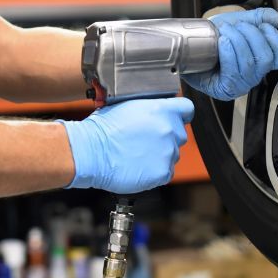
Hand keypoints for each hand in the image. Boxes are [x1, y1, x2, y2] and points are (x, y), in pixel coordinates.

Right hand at [60, 97, 194, 193]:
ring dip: (160, 154)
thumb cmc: (102, 129)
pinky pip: (166, 171)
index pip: (187, 108)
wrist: (91, 152)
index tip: (175, 118)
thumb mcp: (127, 105)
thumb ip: (149, 106)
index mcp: (161, 109)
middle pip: (179, 133)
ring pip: (173, 153)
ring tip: (138, 154)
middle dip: (166, 136)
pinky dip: (155, 171)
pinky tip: (139, 166)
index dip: (180, 114)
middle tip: (146, 140)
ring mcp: (168, 152)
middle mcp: (168, 130)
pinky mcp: (163, 172)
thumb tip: (155, 108)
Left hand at [183, 8, 277, 100]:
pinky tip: (222, 43)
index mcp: (261, 60)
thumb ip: (264, 18)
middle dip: (252, 36)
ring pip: (250, 63)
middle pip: (267, 59)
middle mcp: (254, 75)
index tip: (264, 26)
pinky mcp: (225, 89)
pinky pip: (234, 71)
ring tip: (226, 32)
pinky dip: (229, 52)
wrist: (189, 44)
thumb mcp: (241, 21)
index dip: (277, 40)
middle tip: (238, 26)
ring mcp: (240, 85)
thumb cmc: (213, 36)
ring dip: (237, 41)